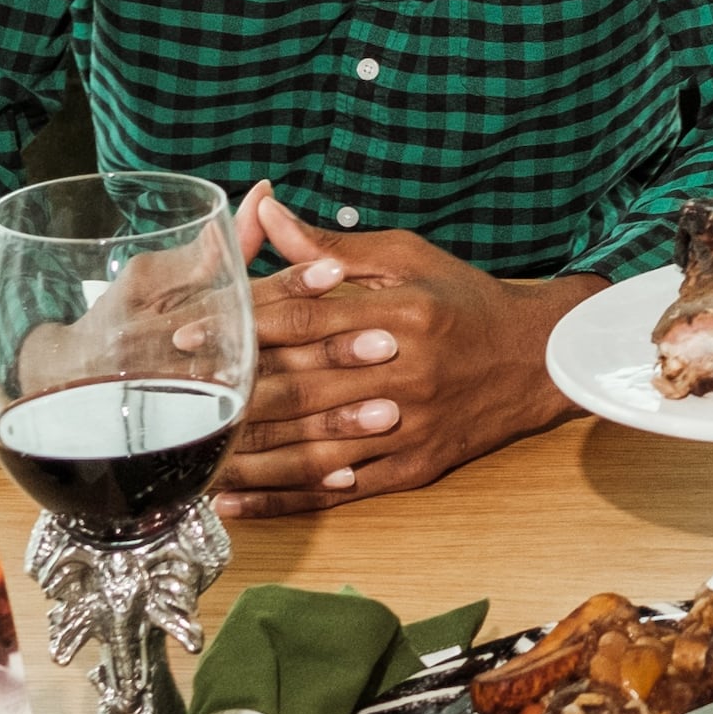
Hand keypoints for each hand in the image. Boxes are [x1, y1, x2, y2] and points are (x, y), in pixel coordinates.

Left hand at [210, 187, 598, 517]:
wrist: (540, 360)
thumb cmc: (467, 302)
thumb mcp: (409, 258)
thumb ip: (334, 247)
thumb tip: (270, 213)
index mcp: (402, 315)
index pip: (307, 319)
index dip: (245, 326)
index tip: (192, 335)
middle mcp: (405, 374)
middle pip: (302, 389)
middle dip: (232, 396)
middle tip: (172, 400)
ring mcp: (410, 427)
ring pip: (312, 448)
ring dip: (247, 458)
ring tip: (190, 459)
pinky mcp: (414, 468)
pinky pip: (339, 490)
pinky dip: (283, 498)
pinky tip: (236, 500)